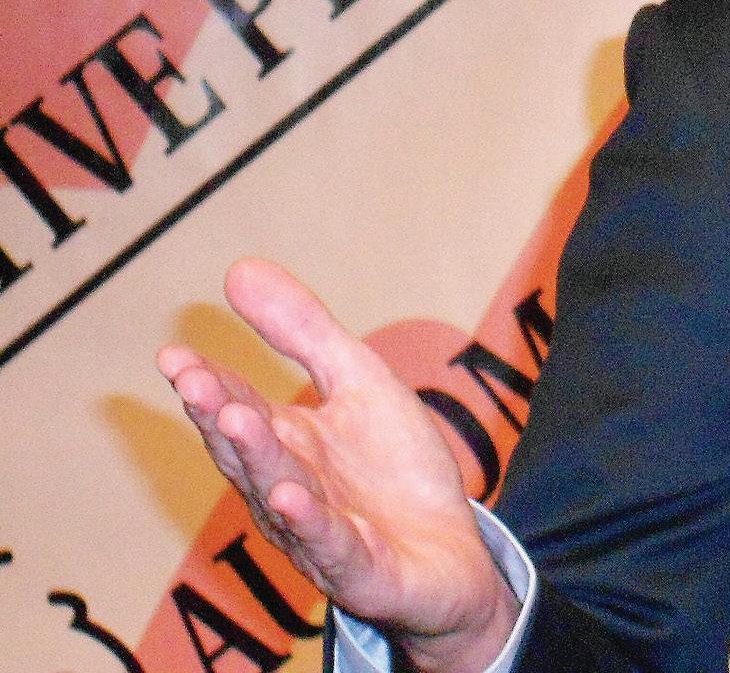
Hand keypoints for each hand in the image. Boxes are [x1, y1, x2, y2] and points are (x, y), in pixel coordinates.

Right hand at [159, 259, 519, 672]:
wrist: (449, 551)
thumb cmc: (395, 469)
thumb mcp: (359, 381)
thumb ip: (304, 331)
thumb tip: (238, 268)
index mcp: (285, 444)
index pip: (237, 408)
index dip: (207, 384)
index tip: (173, 356)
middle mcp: (288, 488)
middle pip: (249, 450)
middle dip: (223, 415)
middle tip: (196, 382)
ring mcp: (319, 532)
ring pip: (280, 494)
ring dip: (258, 459)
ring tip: (236, 418)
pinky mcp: (359, 568)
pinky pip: (330, 546)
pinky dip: (311, 523)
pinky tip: (293, 496)